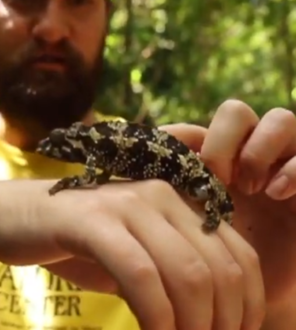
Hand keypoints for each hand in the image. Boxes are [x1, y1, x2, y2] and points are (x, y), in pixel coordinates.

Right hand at [0, 178, 264, 329]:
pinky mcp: (93, 221)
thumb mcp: (133, 259)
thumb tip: (211, 323)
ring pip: (187, 274)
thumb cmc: (72, 244)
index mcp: (178, 201)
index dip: (246, 308)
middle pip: (220, 270)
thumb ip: (172, 279)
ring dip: (191, 327)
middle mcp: (160, 194)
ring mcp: (126, 204)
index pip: (238, 257)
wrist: (6, 217)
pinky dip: (156, 316)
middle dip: (222, 324)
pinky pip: (141, 275)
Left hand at [168, 100, 295, 307]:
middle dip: (223, 139)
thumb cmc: (210, 261)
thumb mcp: (180, 222)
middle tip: (214, 177)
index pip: (194, 125)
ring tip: (249, 187)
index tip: (172, 168)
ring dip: (260, 147)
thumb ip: (157, 189)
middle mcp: (247, 155)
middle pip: (236, 111)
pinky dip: (293, 168)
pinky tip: (276, 194)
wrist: (248, 298)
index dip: (183, 137)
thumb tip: (130, 155)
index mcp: (211, 160)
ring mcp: (281, 167)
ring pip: (281, 119)